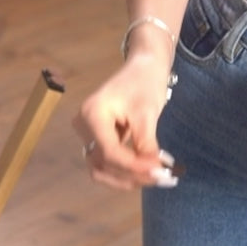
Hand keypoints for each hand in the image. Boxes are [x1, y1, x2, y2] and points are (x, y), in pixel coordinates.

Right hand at [73, 54, 176, 189]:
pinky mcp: (95, 139)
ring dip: (127, 178)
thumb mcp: (147, 113)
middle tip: (163, 178)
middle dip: (133, 175)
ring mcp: (86, 134)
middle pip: (103, 164)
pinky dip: (125, 171)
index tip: (161, 172)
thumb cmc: (144, 83)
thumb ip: (146, 144)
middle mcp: (83, 127)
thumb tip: (154, 171)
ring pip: (101, 169)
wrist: (142, 67)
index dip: (135, 166)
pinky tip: (146, 171)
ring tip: (155, 178)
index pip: (109, 152)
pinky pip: (106, 163)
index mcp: (92, 115)